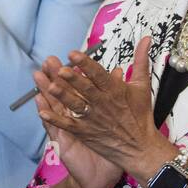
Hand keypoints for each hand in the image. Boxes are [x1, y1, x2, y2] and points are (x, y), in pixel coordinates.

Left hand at [34, 37, 170, 181]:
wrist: (140, 148)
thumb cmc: (140, 115)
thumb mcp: (142, 86)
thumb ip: (141, 61)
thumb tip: (145, 38)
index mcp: (115, 91)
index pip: (99, 75)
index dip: (86, 65)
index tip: (73, 54)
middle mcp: (103, 104)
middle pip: (86, 89)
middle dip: (73, 79)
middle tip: (60, 70)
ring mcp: (93, 119)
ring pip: (76, 105)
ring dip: (63, 96)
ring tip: (50, 87)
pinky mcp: (85, 132)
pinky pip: (69, 125)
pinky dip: (56, 120)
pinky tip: (42, 112)